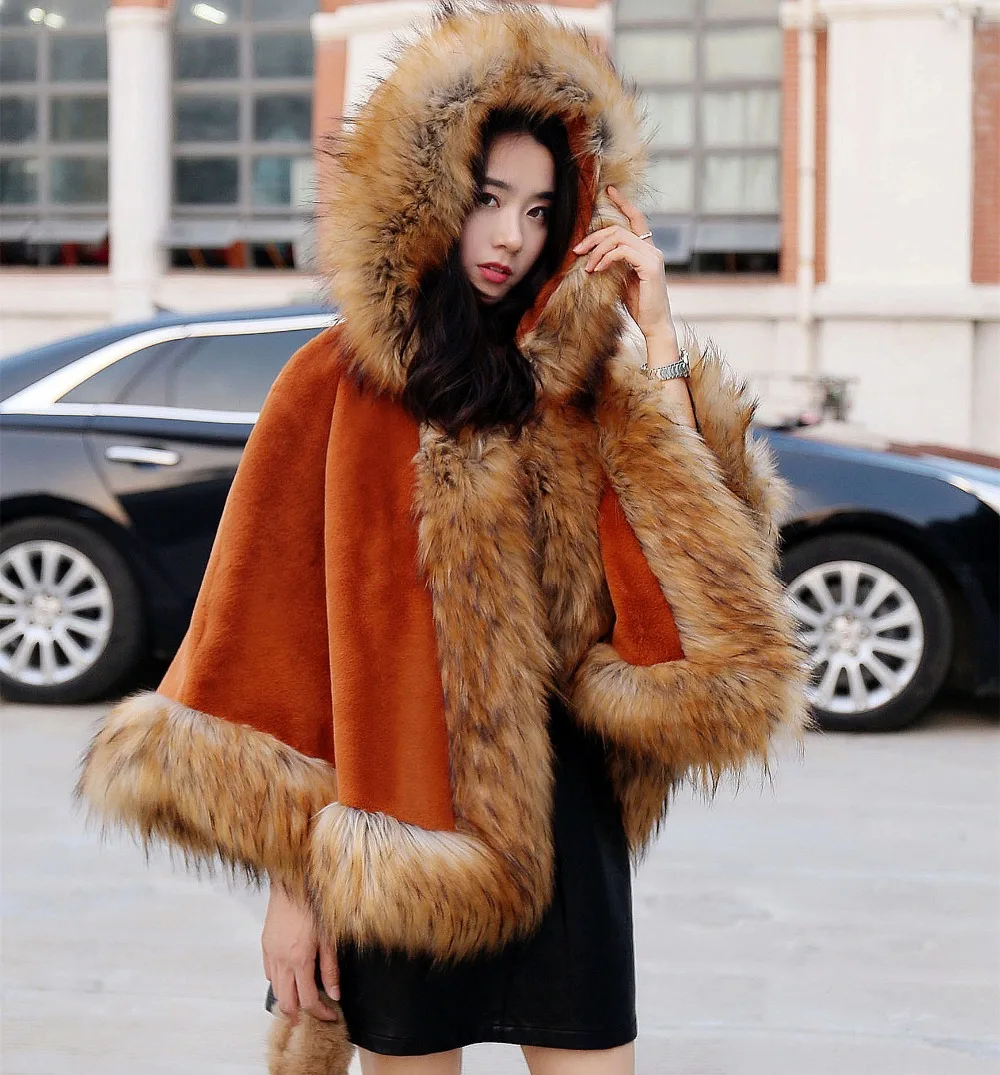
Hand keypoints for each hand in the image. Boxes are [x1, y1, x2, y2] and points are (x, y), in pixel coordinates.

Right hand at [262, 882, 339, 1024]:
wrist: (293, 881)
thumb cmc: (315, 905)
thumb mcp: (330, 937)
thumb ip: (331, 969)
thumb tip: (334, 994)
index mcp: (300, 959)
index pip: (308, 1000)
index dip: (320, 1013)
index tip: (331, 1015)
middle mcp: (282, 960)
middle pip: (286, 1002)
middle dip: (299, 1015)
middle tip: (312, 1018)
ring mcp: (271, 953)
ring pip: (275, 989)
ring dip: (287, 1000)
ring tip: (301, 1002)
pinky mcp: (265, 945)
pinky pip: (269, 973)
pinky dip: (279, 982)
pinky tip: (290, 978)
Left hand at [573, 185, 677, 345]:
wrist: (654, 324)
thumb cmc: (638, 306)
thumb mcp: (622, 280)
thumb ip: (614, 263)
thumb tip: (594, 256)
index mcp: (646, 249)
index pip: (636, 219)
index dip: (623, 203)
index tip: (610, 191)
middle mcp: (652, 249)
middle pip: (619, 229)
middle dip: (594, 237)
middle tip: (577, 250)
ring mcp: (653, 256)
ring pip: (619, 238)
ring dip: (597, 251)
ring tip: (587, 267)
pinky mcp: (650, 266)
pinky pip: (622, 251)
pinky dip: (606, 258)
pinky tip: (597, 269)